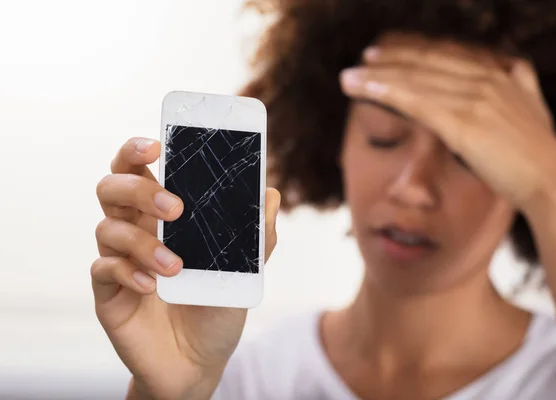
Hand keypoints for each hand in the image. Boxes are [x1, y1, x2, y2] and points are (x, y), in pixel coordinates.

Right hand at [92, 138, 279, 399]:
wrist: (199, 361)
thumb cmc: (217, 307)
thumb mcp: (244, 270)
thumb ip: (257, 234)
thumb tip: (270, 193)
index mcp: (164, 216)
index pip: (139, 169)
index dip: (137, 150)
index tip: (156, 144)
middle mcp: (137, 230)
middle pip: (112, 186)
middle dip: (137, 188)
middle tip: (173, 207)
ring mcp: (118, 259)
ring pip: (106, 227)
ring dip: (142, 241)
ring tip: (175, 267)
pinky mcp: (108, 293)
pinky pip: (103, 269)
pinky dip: (127, 272)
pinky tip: (152, 286)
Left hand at [340, 35, 555, 209]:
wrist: (549, 181)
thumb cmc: (538, 152)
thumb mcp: (534, 106)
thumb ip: (521, 84)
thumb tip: (517, 68)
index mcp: (498, 75)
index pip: (444, 57)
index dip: (410, 55)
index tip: (384, 57)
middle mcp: (484, 80)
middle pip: (424, 65)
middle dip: (388, 63)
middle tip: (361, 63)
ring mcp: (474, 99)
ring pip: (415, 81)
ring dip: (377, 78)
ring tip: (349, 78)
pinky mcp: (463, 122)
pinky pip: (417, 102)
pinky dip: (389, 93)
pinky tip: (368, 90)